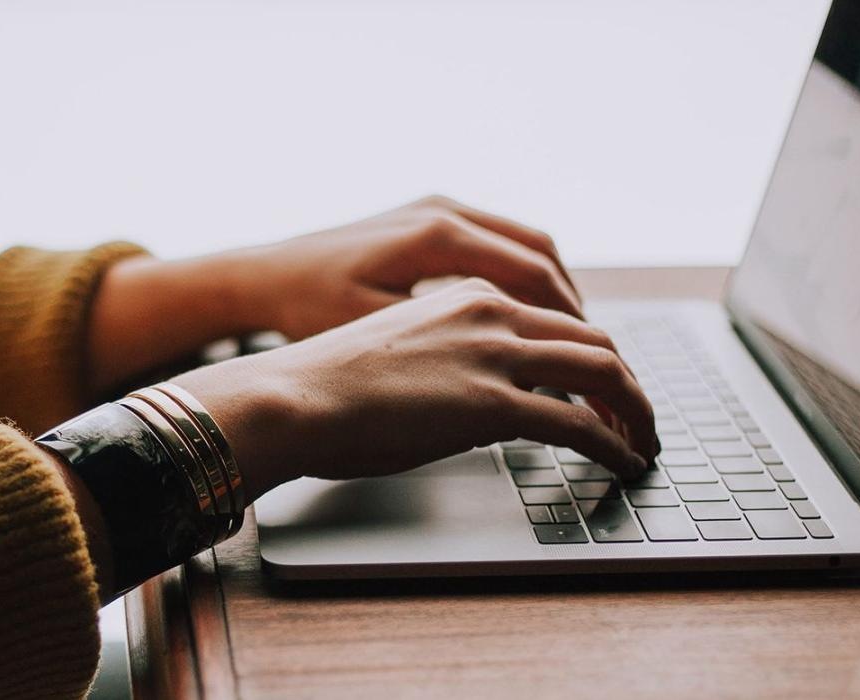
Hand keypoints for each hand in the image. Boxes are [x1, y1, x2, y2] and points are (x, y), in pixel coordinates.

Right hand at [171, 279, 656, 499]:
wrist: (291, 397)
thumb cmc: (325, 384)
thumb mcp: (399, 349)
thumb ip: (448, 358)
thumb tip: (473, 400)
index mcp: (466, 293)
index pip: (555, 317)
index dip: (591, 354)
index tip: (603, 387)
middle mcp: (490, 311)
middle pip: (593, 339)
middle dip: (628, 384)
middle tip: (638, 418)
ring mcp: (494, 354)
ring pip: (603, 372)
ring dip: (635, 411)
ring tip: (643, 443)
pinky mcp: (492, 403)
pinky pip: (580, 423)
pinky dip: (614, 444)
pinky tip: (623, 462)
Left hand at [225, 195, 583, 339]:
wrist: (263, 276)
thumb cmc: (309, 310)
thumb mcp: (379, 335)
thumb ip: (449, 347)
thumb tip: (518, 376)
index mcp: (437, 237)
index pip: (534, 276)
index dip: (570, 323)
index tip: (592, 364)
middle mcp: (444, 211)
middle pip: (540, 255)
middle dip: (574, 309)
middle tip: (596, 357)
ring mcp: (436, 208)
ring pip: (524, 245)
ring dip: (553, 291)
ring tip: (571, 341)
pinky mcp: (427, 217)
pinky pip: (497, 242)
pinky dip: (523, 277)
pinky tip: (526, 318)